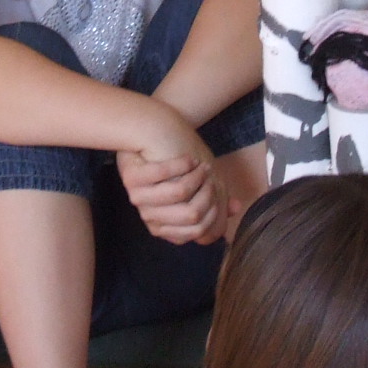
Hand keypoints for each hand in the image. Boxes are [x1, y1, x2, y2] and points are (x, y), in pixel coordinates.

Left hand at [118, 124, 224, 245]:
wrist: (150, 135)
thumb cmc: (176, 164)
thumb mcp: (198, 184)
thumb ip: (216, 200)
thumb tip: (235, 209)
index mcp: (164, 225)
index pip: (197, 231)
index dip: (214, 211)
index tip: (216, 187)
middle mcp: (149, 216)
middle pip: (192, 215)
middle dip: (208, 193)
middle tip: (210, 174)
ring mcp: (139, 198)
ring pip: (179, 193)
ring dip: (195, 176)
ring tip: (199, 163)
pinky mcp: (132, 178)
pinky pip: (162, 174)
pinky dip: (180, 164)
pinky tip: (187, 157)